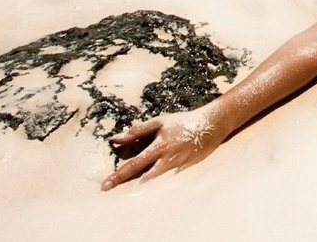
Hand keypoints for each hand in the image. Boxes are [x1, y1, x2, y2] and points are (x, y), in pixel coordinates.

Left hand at [101, 103, 229, 189]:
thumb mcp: (159, 122)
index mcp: (158, 147)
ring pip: (155, 182)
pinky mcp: (186, 172)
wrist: (210, 125)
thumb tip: (116, 139)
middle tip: (108, 190)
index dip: (119, 174)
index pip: (134, 164)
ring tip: (127, 194)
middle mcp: (166, 160)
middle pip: (141, 176)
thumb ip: (138, 131)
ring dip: (140, 187)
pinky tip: (150, 192)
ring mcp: (177, 168)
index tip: (105, 184)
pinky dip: (157, 187)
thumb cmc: (182, 122)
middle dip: (125, 184)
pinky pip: (168, 182)